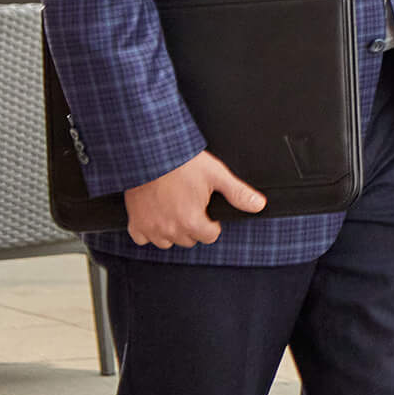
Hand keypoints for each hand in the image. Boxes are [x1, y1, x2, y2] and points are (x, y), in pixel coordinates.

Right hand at [124, 150, 264, 249]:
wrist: (150, 153)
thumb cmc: (183, 162)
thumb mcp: (216, 175)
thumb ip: (238, 193)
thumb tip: (259, 205)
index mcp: (192, 221)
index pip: (210, 236)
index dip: (212, 222)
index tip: (207, 208)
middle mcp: (171, 230)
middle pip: (189, 240)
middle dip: (193, 226)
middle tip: (190, 204)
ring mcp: (150, 228)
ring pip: (167, 241)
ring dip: (172, 230)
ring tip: (174, 208)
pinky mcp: (134, 223)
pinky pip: (143, 238)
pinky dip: (149, 230)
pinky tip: (156, 214)